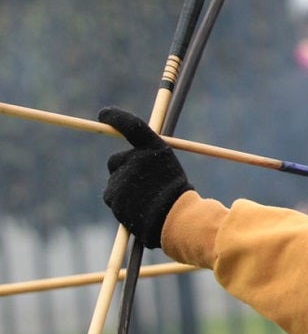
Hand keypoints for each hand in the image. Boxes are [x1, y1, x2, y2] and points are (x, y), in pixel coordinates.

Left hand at [99, 107, 193, 248]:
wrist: (176, 220)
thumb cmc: (177, 194)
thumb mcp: (168, 168)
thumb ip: (149, 158)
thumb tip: (132, 153)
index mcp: (153, 149)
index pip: (131, 125)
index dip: (117, 117)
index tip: (104, 113)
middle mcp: (135, 159)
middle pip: (116, 160)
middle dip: (123, 169)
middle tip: (141, 182)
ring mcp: (122, 177)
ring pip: (115, 181)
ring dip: (125, 189)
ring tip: (146, 200)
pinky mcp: (113, 195)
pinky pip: (112, 197)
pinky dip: (122, 203)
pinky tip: (139, 208)